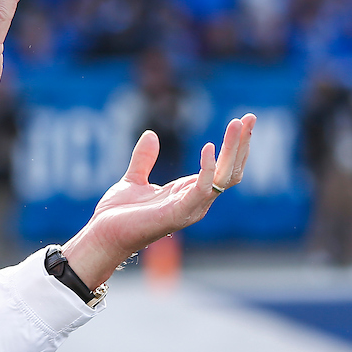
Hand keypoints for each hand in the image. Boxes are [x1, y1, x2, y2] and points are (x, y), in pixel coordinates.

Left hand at [62, 114, 256, 288]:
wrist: (102, 235)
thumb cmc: (118, 215)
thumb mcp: (132, 179)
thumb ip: (143, 159)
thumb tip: (150, 134)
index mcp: (188, 193)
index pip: (224, 169)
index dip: (234, 147)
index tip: (242, 121)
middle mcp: (195, 201)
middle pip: (231, 172)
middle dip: (242, 144)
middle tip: (250, 117)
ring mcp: (190, 209)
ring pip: (225, 178)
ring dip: (234, 150)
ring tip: (237, 125)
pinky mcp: (178, 213)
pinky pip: (202, 189)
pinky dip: (208, 168)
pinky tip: (208, 147)